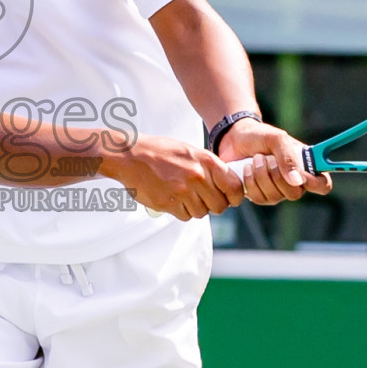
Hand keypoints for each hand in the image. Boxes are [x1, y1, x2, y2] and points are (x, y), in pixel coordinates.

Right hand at [103, 135, 244, 220]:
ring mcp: (183, 191)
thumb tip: (227, 186)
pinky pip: (185, 216)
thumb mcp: (190, 152)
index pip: (234, 188)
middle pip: (219, 206)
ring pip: (202, 213)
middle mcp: (197, 176)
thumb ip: (209, 168)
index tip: (230, 199)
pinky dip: (181, 211)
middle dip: (213, 205)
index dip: (234, 197)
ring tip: (183, 195)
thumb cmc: (161, 152)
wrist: (131, 156)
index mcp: (206, 161)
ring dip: (195, 208)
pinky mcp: (169, 203)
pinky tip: (172, 198)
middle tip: (203, 199)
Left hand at [217, 121, 331, 204]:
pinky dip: (251, 182)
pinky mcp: (260, 196)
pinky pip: (259, 198)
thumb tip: (297, 181)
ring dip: (261, 175)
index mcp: (305, 166)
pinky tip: (247, 169)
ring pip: (275, 197)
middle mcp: (294, 182)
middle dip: (277, 175)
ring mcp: (277, 192)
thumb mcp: (276, 139)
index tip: (301, 174)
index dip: (315, 183)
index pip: (323, 185)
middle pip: (295, 194)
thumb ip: (288, 157)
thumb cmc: (260, 136)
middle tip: (266, 158)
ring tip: (255, 159)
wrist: (234, 139)